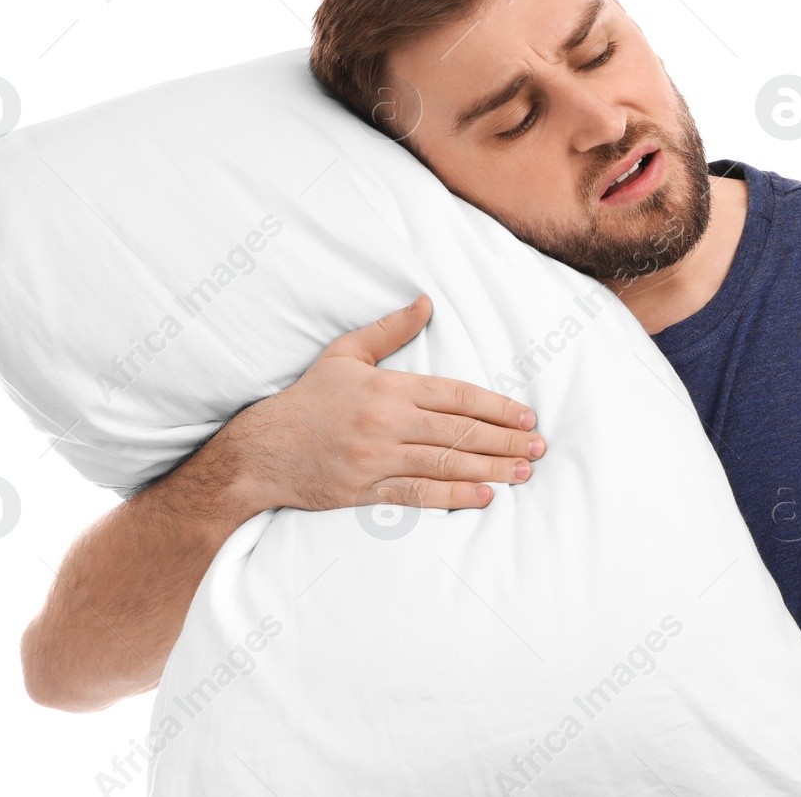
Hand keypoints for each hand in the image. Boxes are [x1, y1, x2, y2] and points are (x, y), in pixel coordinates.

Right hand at [245, 294, 545, 511]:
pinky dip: (454, 497)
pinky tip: (484, 496)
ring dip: (490, 469)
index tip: (526, 416)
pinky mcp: (366, 491)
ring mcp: (377, 460)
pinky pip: (419, 496)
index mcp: (389, 389)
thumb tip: (426, 303)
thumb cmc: (308, 399)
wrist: (262, 450)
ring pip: (445, 464)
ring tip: (522, 472)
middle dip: (504, 440)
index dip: (496, 407)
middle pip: (459, 432)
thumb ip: (389, 330)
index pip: (456, 396)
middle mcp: (387, 423)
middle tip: (538, 447)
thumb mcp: (345, 354)